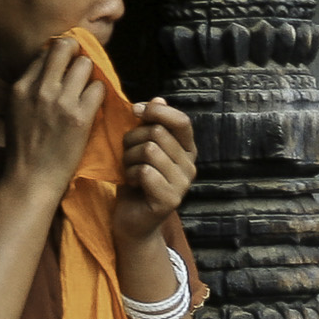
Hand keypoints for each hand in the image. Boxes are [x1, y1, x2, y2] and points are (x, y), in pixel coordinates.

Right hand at [4, 37, 105, 197]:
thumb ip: (29, 89)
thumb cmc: (24, 151)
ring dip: (90, 74)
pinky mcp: (80, 118)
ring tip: (87, 89)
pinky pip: (98, 88)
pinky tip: (94, 105)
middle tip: (80, 69)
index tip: (66, 66)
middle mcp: (40, 89)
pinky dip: (99, 93)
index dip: (59, 56)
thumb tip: (48, 67)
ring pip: (85, 64)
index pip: (45, 52)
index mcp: (21, 87)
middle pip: (65, 48)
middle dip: (76, 54)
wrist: (31, 181)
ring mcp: (61, 102)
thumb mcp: (15, 112)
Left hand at [112, 98, 195, 246]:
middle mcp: (190, 167)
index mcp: (187, 150)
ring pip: (149, 150)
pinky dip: (130, 175)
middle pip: (158, 133)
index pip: (181, 121)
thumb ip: (152, 124)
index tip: (135, 110)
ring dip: (129, 158)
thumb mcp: (142, 146)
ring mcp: (182, 185)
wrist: (132, 221)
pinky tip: (132, 184)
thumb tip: (158, 97)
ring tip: (129, 170)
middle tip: (127, 155)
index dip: (157, 111)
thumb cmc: (136, 180)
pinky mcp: (170, 200)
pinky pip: (145, 172)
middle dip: (133, 139)